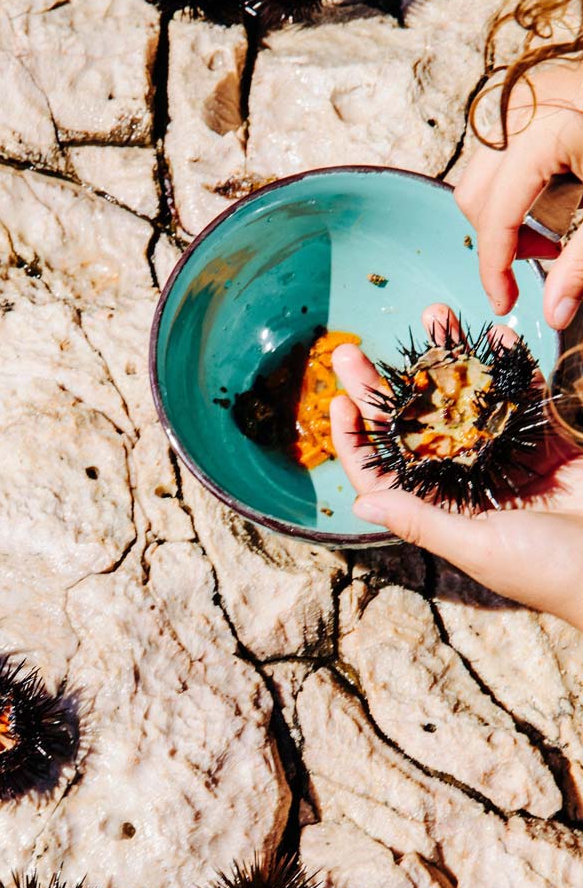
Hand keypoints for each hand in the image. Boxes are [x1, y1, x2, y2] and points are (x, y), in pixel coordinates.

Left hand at [329, 304, 582, 629]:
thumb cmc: (546, 572)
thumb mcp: (478, 546)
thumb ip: (422, 521)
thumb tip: (360, 504)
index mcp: (441, 509)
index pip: (384, 472)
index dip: (357, 439)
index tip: (339, 402)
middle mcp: (466, 479)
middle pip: (413, 426)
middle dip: (384, 387)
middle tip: (351, 350)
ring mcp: (506, 456)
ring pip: (466, 400)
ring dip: (449, 358)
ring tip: (433, 315)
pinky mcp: (548, 440)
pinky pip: (522, 394)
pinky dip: (511, 363)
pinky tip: (496, 332)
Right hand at [456, 60, 582, 327]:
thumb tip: (556, 312)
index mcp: (540, 132)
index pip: (495, 216)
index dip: (495, 268)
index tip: (505, 301)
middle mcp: (520, 109)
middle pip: (476, 195)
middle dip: (503, 238)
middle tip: (546, 256)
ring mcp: (522, 96)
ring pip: (482, 173)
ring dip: (508, 211)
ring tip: (555, 225)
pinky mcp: (531, 93)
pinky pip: (500, 150)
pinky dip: (517, 182)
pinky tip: (556, 192)